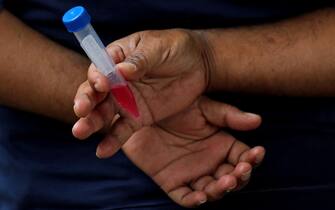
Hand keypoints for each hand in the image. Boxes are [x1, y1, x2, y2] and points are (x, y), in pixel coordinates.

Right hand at [73, 29, 213, 156]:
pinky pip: (122, 130)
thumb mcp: (158, 48)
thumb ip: (140, 60)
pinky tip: (102, 151)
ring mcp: (126, 101)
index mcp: (117, 58)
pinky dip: (112, 140)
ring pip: (103, 112)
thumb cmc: (175, 48)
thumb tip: (121, 70)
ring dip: (91, 122)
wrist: (198, 65)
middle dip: (86, 100)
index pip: (100, 67)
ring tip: (80, 131)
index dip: (98, 76)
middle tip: (81, 109)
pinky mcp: (138, 117)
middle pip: (95, 92)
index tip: (103, 83)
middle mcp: (116, 81)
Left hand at [122, 97, 264, 207]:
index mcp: (220, 144)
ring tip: (224, 182)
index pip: (243, 157)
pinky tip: (201, 196)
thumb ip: (228, 115)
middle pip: (232, 178)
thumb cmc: (175, 108)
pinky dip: (194, 201)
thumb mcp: (203, 107)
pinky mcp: (172, 182)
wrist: (141, 111)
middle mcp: (209, 162)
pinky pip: (184, 197)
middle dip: (240, 177)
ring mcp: (191, 174)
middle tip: (240, 171)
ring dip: (221, 190)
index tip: (257, 153)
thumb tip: (258, 120)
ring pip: (212, 190)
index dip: (252, 158)